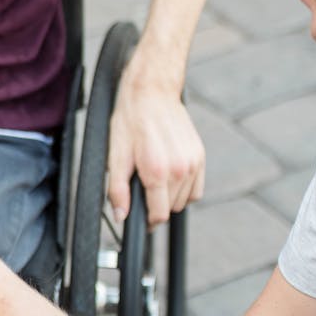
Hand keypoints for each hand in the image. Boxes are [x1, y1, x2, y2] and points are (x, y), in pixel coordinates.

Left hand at [106, 75, 204, 226]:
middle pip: (171, 208)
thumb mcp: (115, 156)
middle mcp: (179, 169)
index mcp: (157, 171)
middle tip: (142, 189)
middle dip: (156, 205)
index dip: (148, 221)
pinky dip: (184, 189)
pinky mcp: (200, 156)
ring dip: (171, 197)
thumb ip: (117, 190)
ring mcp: (193, 163)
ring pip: (185, 200)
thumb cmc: (130, 122)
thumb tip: (120, 216)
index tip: (142, 219)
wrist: (151, 94)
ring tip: (155, 179)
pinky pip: (196, 188)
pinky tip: (169, 177)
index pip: (159, 214)